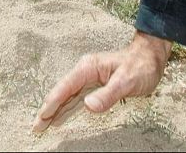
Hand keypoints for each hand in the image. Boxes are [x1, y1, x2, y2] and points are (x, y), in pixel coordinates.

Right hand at [33, 33, 170, 133]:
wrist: (149, 58)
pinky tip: (59, 117)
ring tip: (42, 125)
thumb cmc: (139, 67)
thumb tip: (87, 106)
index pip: (65, 87)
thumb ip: (107, 94)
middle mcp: (84, 72)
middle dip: (48, 109)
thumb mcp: (126, 82)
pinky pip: (76, 100)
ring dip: (54, 111)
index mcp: (87, 68)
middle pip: (61, 93)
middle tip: (36, 126)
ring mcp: (87, 79)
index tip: (42, 116)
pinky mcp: (93, 86)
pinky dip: (66, 110)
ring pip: (66, 98)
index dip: (53, 102)